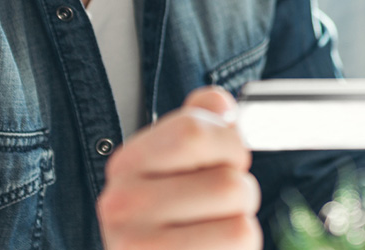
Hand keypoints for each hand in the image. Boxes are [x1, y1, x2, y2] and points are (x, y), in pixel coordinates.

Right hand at [98, 87, 260, 249]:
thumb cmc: (172, 221)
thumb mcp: (175, 167)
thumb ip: (197, 124)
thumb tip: (219, 105)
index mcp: (126, 165)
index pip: (194, 131)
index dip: (229, 144)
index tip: (225, 160)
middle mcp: (123, 206)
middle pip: (229, 183)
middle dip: (241, 194)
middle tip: (218, 210)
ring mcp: (141, 247)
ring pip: (241, 222)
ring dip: (241, 228)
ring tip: (213, 235)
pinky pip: (238, 245)